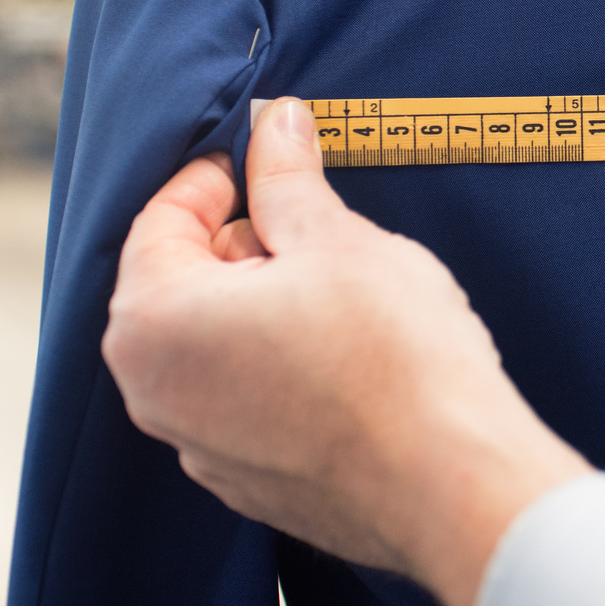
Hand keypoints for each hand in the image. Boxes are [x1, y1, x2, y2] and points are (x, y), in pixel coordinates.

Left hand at [102, 98, 591, 605]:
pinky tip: (351, 354)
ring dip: (267, 304)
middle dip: (245, 241)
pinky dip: (283, 363)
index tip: (270, 156)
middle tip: (319, 225)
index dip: (219, 176)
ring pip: (218, 343)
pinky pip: (249, 398)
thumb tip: (274, 122)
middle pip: (183, 283)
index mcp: (153, 322)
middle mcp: (154, 394)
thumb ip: (288, 178)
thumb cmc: (391, 357)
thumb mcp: (337, 240)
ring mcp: (199, 448)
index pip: (161, 219)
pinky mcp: (250, 483)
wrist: (450, 482)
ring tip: (345, 290)